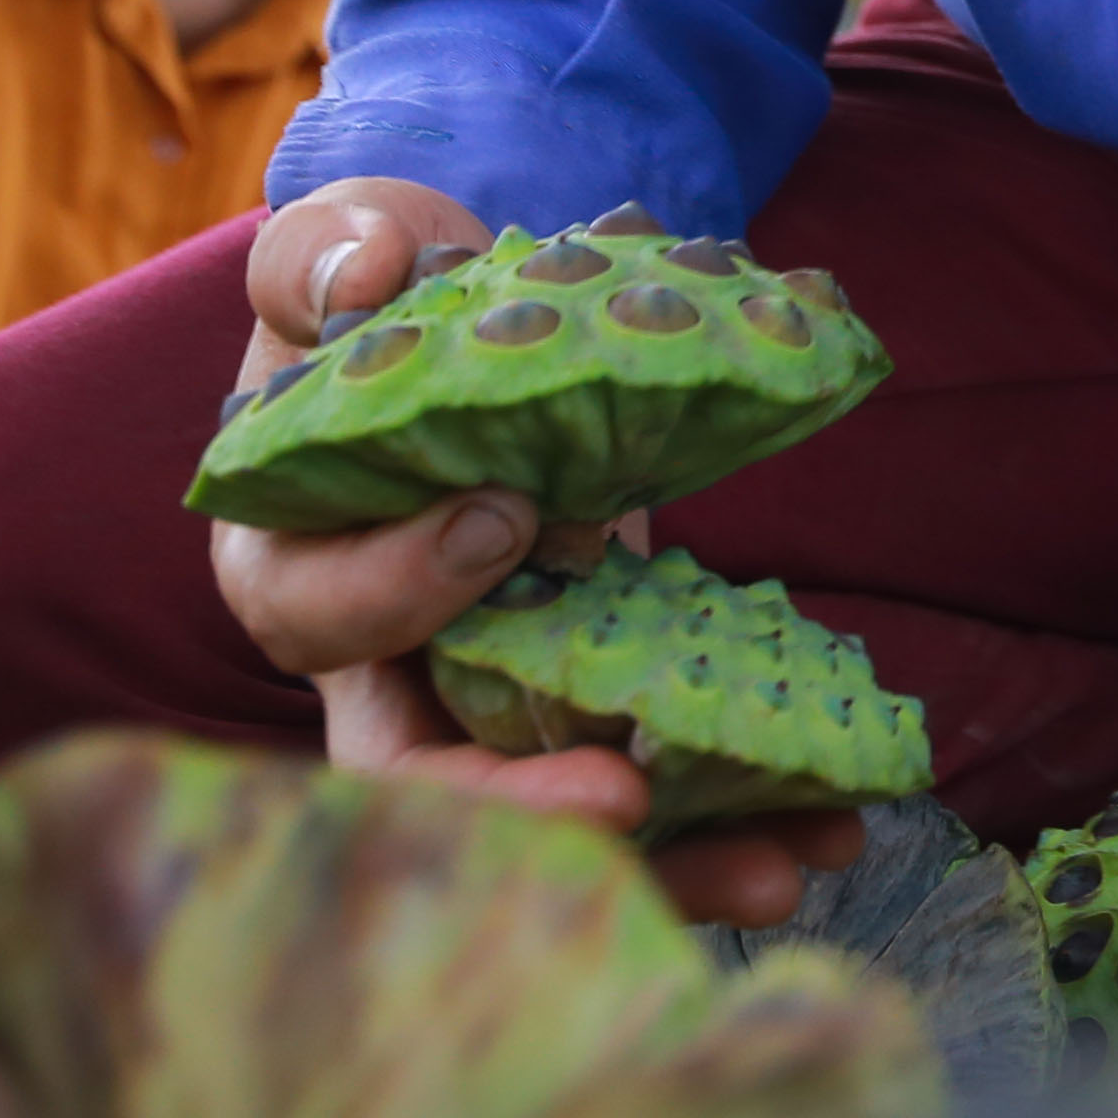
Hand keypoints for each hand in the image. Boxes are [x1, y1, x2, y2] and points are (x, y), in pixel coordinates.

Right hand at [209, 177, 862, 931]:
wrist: (476, 324)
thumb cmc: (385, 296)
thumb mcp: (343, 252)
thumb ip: (331, 258)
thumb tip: (376, 272)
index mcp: (290, 557)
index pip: (316, 614)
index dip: (401, 586)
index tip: (509, 521)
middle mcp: (378, 663)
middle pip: (426, 781)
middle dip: (527, 809)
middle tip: (632, 803)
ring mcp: (491, 694)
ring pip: (552, 810)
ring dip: (665, 857)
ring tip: (782, 865)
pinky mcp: (591, 698)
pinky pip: (651, 775)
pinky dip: (734, 813)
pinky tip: (827, 824)